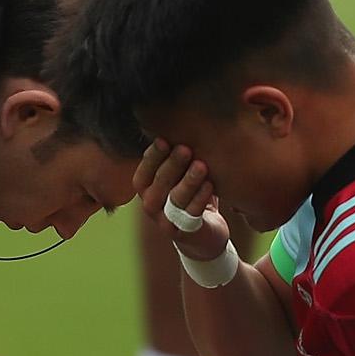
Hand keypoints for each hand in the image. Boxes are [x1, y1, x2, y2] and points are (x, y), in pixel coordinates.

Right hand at [136, 143, 228, 259]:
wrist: (202, 235)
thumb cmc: (190, 195)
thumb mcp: (180, 176)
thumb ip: (176, 156)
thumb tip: (178, 119)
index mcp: (145, 187)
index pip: (144, 169)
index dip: (153, 155)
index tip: (165, 139)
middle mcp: (150, 204)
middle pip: (159, 182)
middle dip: (172, 164)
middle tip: (185, 149)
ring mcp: (164, 221)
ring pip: (175, 198)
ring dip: (188, 181)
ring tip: (201, 166)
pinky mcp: (182, 233)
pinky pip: (191, 213)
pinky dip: (201, 198)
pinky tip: (210, 185)